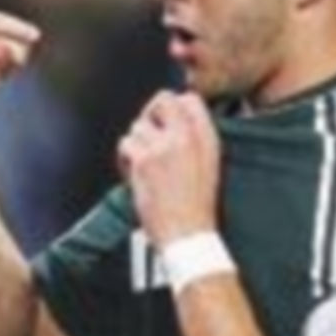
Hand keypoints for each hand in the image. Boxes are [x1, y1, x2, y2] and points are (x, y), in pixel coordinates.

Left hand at [117, 91, 220, 247]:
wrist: (188, 236)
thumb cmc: (197, 210)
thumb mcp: (209, 167)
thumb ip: (195, 140)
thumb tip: (172, 123)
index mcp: (208, 138)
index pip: (189, 99)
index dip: (172, 108)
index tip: (166, 122)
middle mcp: (187, 137)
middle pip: (162, 100)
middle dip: (150, 115)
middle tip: (149, 136)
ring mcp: (164, 147)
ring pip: (138, 125)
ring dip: (136, 143)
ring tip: (145, 166)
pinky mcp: (144, 161)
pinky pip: (125, 144)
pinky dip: (125, 159)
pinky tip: (135, 175)